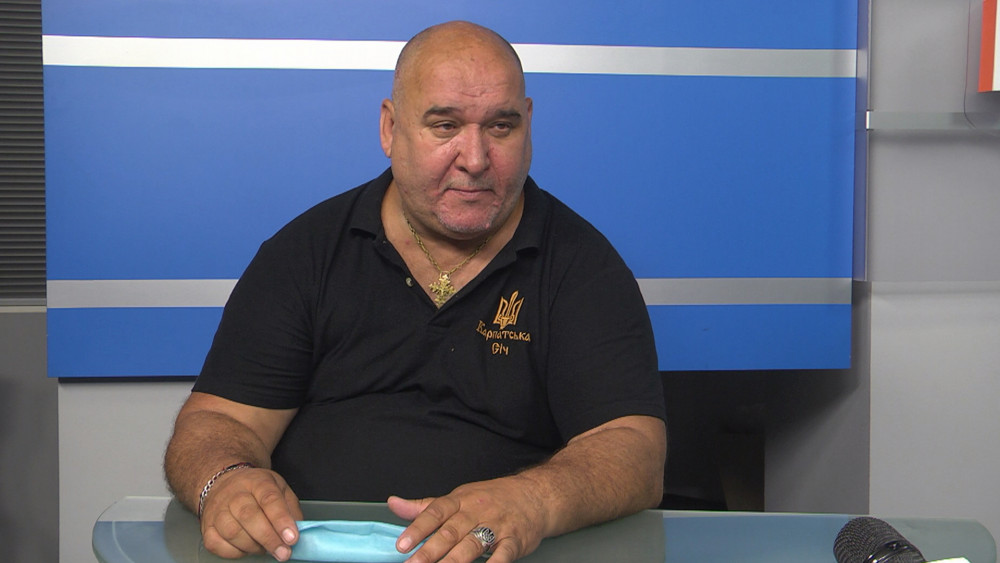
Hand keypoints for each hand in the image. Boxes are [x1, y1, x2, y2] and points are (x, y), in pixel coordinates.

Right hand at [199, 467, 303, 560]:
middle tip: (283, 552)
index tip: (292, 537)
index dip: (281, 520)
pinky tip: (247, 548)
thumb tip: (299, 530)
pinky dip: (235, 552)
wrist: (224, 483)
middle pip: (249, 516)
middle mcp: (235, 494)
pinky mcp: (206, 527)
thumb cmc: (256, 489)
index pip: (269, 499)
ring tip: (266, 548)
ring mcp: (217, 510)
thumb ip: (291, 509)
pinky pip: (217, 544)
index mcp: (257, 482)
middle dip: (269, 538)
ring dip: (253, 546)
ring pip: (232, 532)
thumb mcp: (280, 489)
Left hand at [388, 475, 548, 562]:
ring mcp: (497, 526)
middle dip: (430, 551)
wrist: (536, 495)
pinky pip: (502, 555)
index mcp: (461, 500)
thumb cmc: (493, 498)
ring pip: (472, 545)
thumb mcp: (459, 497)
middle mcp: (477, 511)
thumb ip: (425, 506)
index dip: (417, 528)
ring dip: (453, 561)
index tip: (402, 544)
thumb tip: (394, 504)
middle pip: (450, 532)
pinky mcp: (514, 541)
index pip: (435, 513)